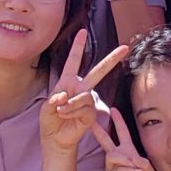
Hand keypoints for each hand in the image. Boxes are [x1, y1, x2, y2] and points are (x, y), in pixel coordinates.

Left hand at [40, 29, 128, 153]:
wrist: (55, 139)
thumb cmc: (50, 121)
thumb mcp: (45, 108)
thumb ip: (53, 99)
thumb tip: (64, 95)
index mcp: (67, 82)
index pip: (73, 62)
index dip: (77, 47)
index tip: (83, 32)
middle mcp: (80, 89)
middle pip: (97, 72)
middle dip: (111, 59)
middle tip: (124, 48)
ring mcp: (87, 101)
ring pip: (84, 96)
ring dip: (70, 104)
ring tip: (60, 111)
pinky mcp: (91, 114)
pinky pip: (85, 108)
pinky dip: (72, 111)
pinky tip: (65, 116)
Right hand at [93, 106, 155, 170]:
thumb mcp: (148, 169)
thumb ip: (142, 160)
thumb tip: (133, 158)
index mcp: (128, 152)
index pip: (122, 133)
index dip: (118, 121)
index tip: (114, 110)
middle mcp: (118, 157)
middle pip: (106, 141)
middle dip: (99, 130)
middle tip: (92, 121)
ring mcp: (112, 168)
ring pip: (112, 155)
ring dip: (124, 158)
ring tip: (135, 164)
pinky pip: (117, 169)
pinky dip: (128, 169)